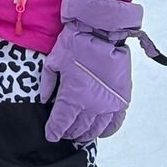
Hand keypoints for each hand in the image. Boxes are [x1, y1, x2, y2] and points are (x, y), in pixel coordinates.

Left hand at [39, 0, 166, 141]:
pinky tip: (99, 131)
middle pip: (78, 128)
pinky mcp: (121, 100)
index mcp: (73, 96)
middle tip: (63, 133)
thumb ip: (47, 83)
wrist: (103, 31)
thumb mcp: (54, 60)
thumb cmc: (76, 43)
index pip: (61, 122)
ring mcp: (108, 104)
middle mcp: (92, 105)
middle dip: (68, 133)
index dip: (54, 131)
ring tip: (78, 134)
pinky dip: (106, 130)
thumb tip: (44, 100)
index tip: (50, 136)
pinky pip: (115, 123)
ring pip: (95, 129)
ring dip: (85, 134)